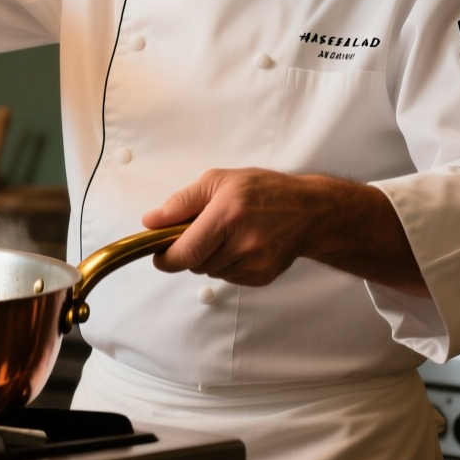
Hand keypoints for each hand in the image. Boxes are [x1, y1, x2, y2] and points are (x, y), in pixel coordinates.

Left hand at [141, 168, 429, 295]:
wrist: (309, 211)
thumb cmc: (263, 191)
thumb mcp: (217, 181)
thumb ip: (180, 203)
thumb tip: (150, 222)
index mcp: (228, 215)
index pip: (185, 252)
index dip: (166, 257)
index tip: (159, 252)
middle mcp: (243, 243)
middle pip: (195, 264)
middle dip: (188, 251)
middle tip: (199, 231)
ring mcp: (255, 263)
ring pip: (209, 271)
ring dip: (207, 257)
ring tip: (225, 233)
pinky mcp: (262, 277)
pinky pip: (227, 276)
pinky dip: (225, 263)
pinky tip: (240, 244)